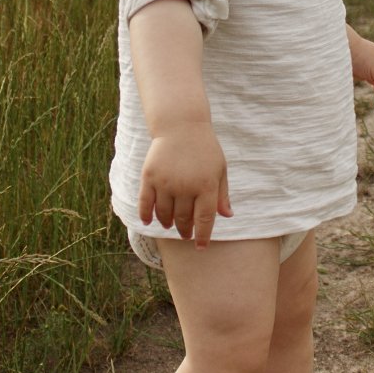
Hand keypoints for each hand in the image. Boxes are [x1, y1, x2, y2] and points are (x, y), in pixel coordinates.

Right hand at [138, 124, 231, 246]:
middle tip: (185, 234)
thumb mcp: (220, 169)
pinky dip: (146, 215)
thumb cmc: (205, 148)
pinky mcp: (149, 176)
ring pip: (164, 214)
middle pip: (183, 219)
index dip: (203, 236)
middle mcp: (185, 186)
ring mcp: (166, 182)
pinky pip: (145, 203)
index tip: (201, 247)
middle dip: (184, 231)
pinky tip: (149, 221)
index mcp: (206, 186)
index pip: (204, 219)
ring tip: (170, 225)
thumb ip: (222, 194)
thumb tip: (227, 216)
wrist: (181, 125)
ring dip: (167, 223)